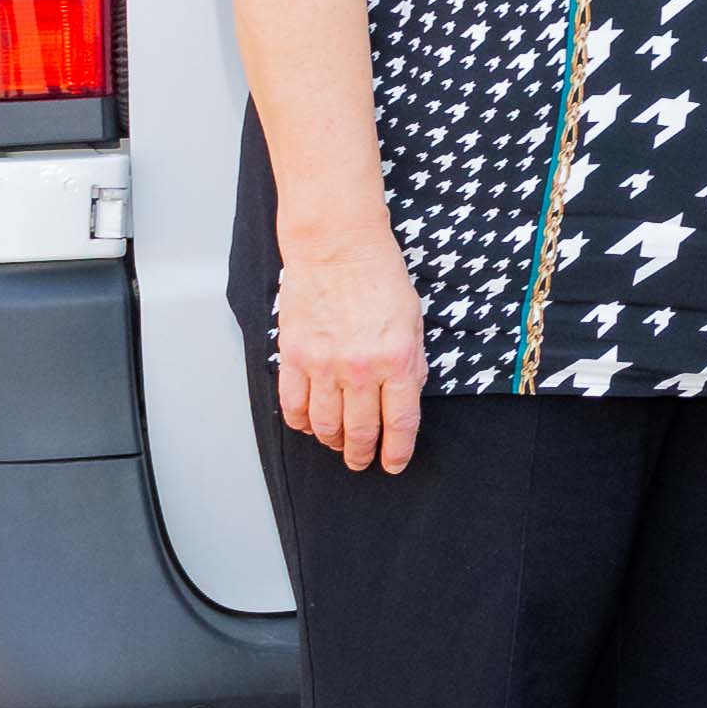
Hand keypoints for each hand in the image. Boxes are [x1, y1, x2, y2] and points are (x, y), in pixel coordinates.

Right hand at [272, 224, 430, 472]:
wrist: (336, 244)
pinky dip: (300, 422)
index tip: (393, 463)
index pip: (400, 423)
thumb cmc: (377, 274)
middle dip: (362, 455)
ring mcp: (324, 364)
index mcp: (398, 359)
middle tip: (361, 461)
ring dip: (333, 442)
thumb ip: (411, 362)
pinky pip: (294, 405)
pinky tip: (308, 424)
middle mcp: (361, 368)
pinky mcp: (295, 355)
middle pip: (361, 431)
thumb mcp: (413, 320)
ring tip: (337, 444)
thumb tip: (405, 396)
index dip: (397, 452)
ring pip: (325, 426)